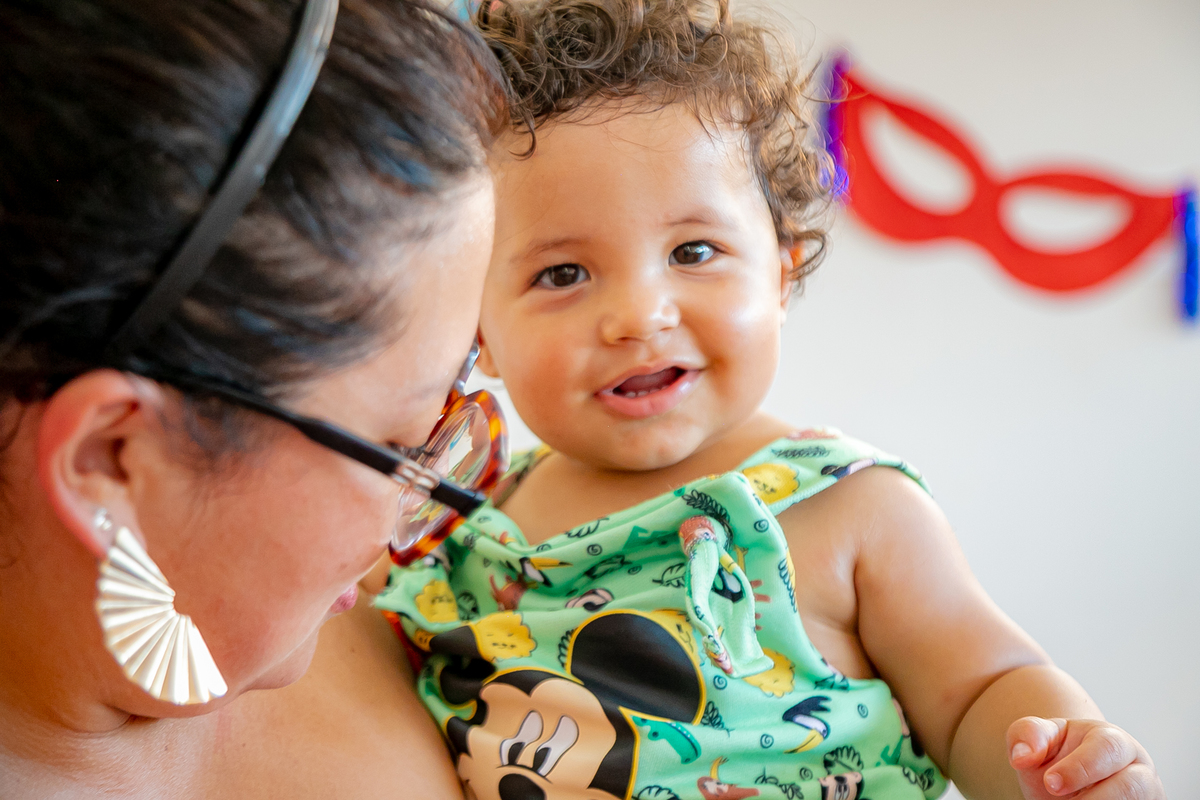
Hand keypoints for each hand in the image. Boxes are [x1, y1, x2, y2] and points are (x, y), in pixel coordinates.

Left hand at [1007, 717, 1162, 798]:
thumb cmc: (1057, 759)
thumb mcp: (1042, 741)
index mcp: (1113, 741)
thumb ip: (1030, 735)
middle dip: (1097, 798)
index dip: (1079, 768)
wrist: (1070, 785)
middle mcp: (1137, 770)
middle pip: (1131, 785)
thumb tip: (1022, 755)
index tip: (1050, 783)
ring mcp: (1146, 797)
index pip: (1107, 748)